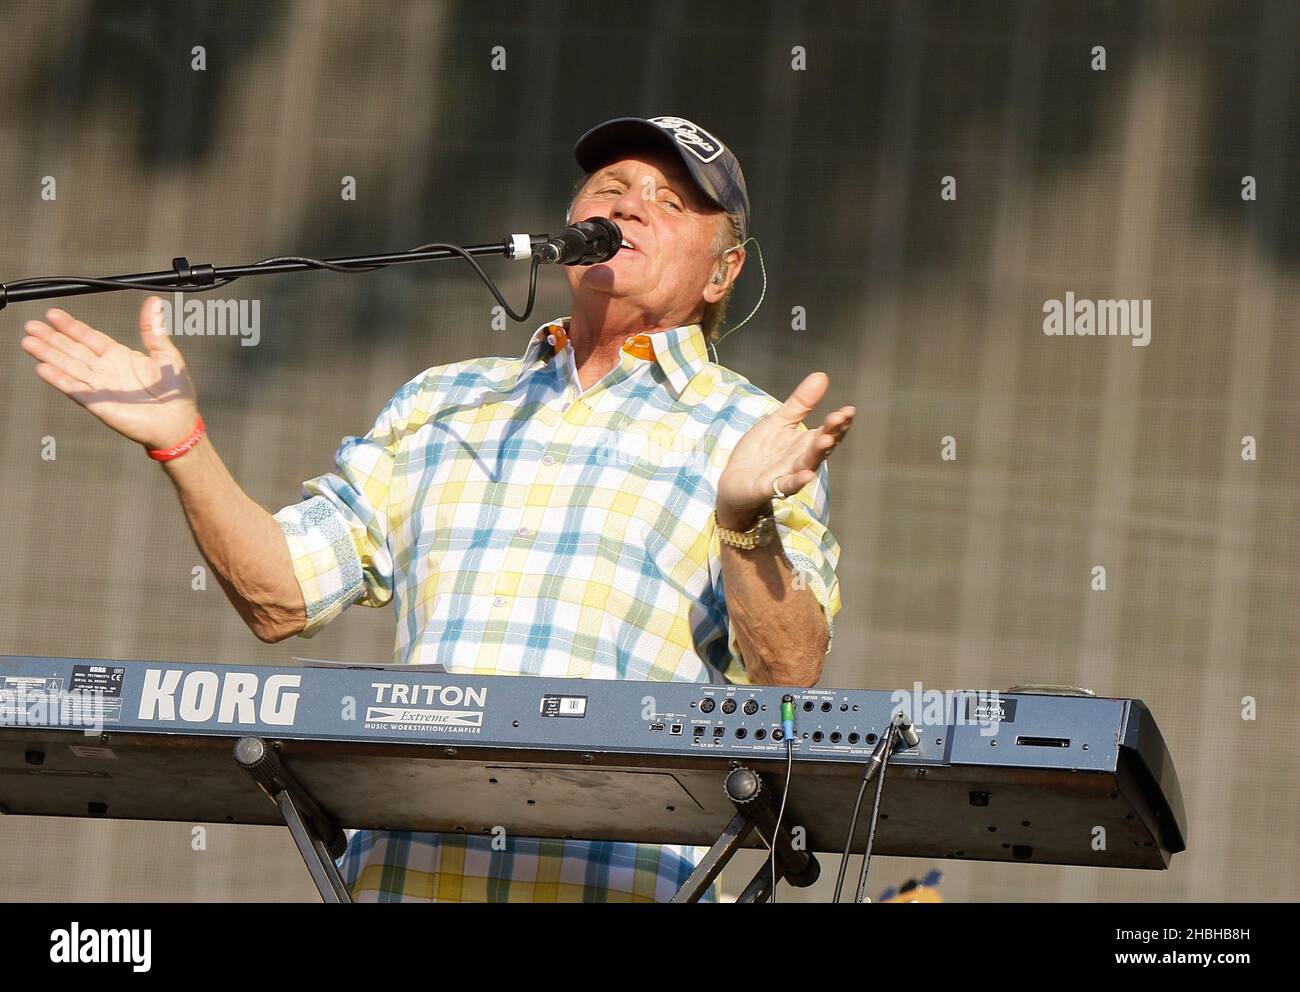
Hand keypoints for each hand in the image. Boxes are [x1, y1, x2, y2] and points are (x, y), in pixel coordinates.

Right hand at [20, 296, 198, 449]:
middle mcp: (105, 370)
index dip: (71, 326)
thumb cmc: (175, 392)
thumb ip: (153, 329)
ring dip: (49, 355)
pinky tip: (43, 369)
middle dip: (51, 338)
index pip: (88, 338)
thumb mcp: (166, 354)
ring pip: (69, 367)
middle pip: (72, 351)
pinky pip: (76, 390)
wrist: (178, 422)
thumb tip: (154, 302)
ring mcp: (99, 387)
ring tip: (29, 343)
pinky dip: (59, 380)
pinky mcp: (98, 404)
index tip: (53, 314)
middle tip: (31, 325)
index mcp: (119, 356)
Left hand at [716, 372, 853, 528]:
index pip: (828, 432)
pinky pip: (786, 485)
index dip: (839, 423)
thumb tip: (822, 375)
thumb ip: (800, 403)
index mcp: (805, 443)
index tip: (849, 410)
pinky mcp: (771, 487)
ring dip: (817, 453)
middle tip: (839, 418)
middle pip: (820, 446)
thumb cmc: (760, 452)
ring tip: (826, 440)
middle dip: (831, 433)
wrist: (734, 482)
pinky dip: (796, 481)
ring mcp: (788, 474)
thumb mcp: (779, 422)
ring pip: (807, 464)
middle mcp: (802, 459)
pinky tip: (806, 475)